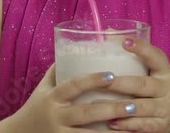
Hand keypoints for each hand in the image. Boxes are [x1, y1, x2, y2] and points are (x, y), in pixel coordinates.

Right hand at [12, 62, 150, 131]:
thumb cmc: (34, 107)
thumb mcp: (43, 88)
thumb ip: (59, 70)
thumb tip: (78, 46)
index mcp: (52, 97)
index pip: (73, 86)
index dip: (91, 80)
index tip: (111, 75)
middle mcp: (56, 116)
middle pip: (86, 113)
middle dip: (110, 109)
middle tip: (132, 104)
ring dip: (112, 132)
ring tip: (134, 126)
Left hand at [105, 38, 169, 132]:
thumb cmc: (158, 86)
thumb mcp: (153, 70)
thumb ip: (135, 55)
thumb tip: (108, 32)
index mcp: (165, 71)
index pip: (156, 57)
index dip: (142, 49)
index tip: (125, 42)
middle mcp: (168, 89)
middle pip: (143, 85)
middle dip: (121, 83)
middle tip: (102, 80)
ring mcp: (166, 109)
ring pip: (141, 107)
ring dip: (119, 106)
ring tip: (97, 103)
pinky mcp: (161, 126)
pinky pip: (142, 126)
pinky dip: (126, 124)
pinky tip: (111, 122)